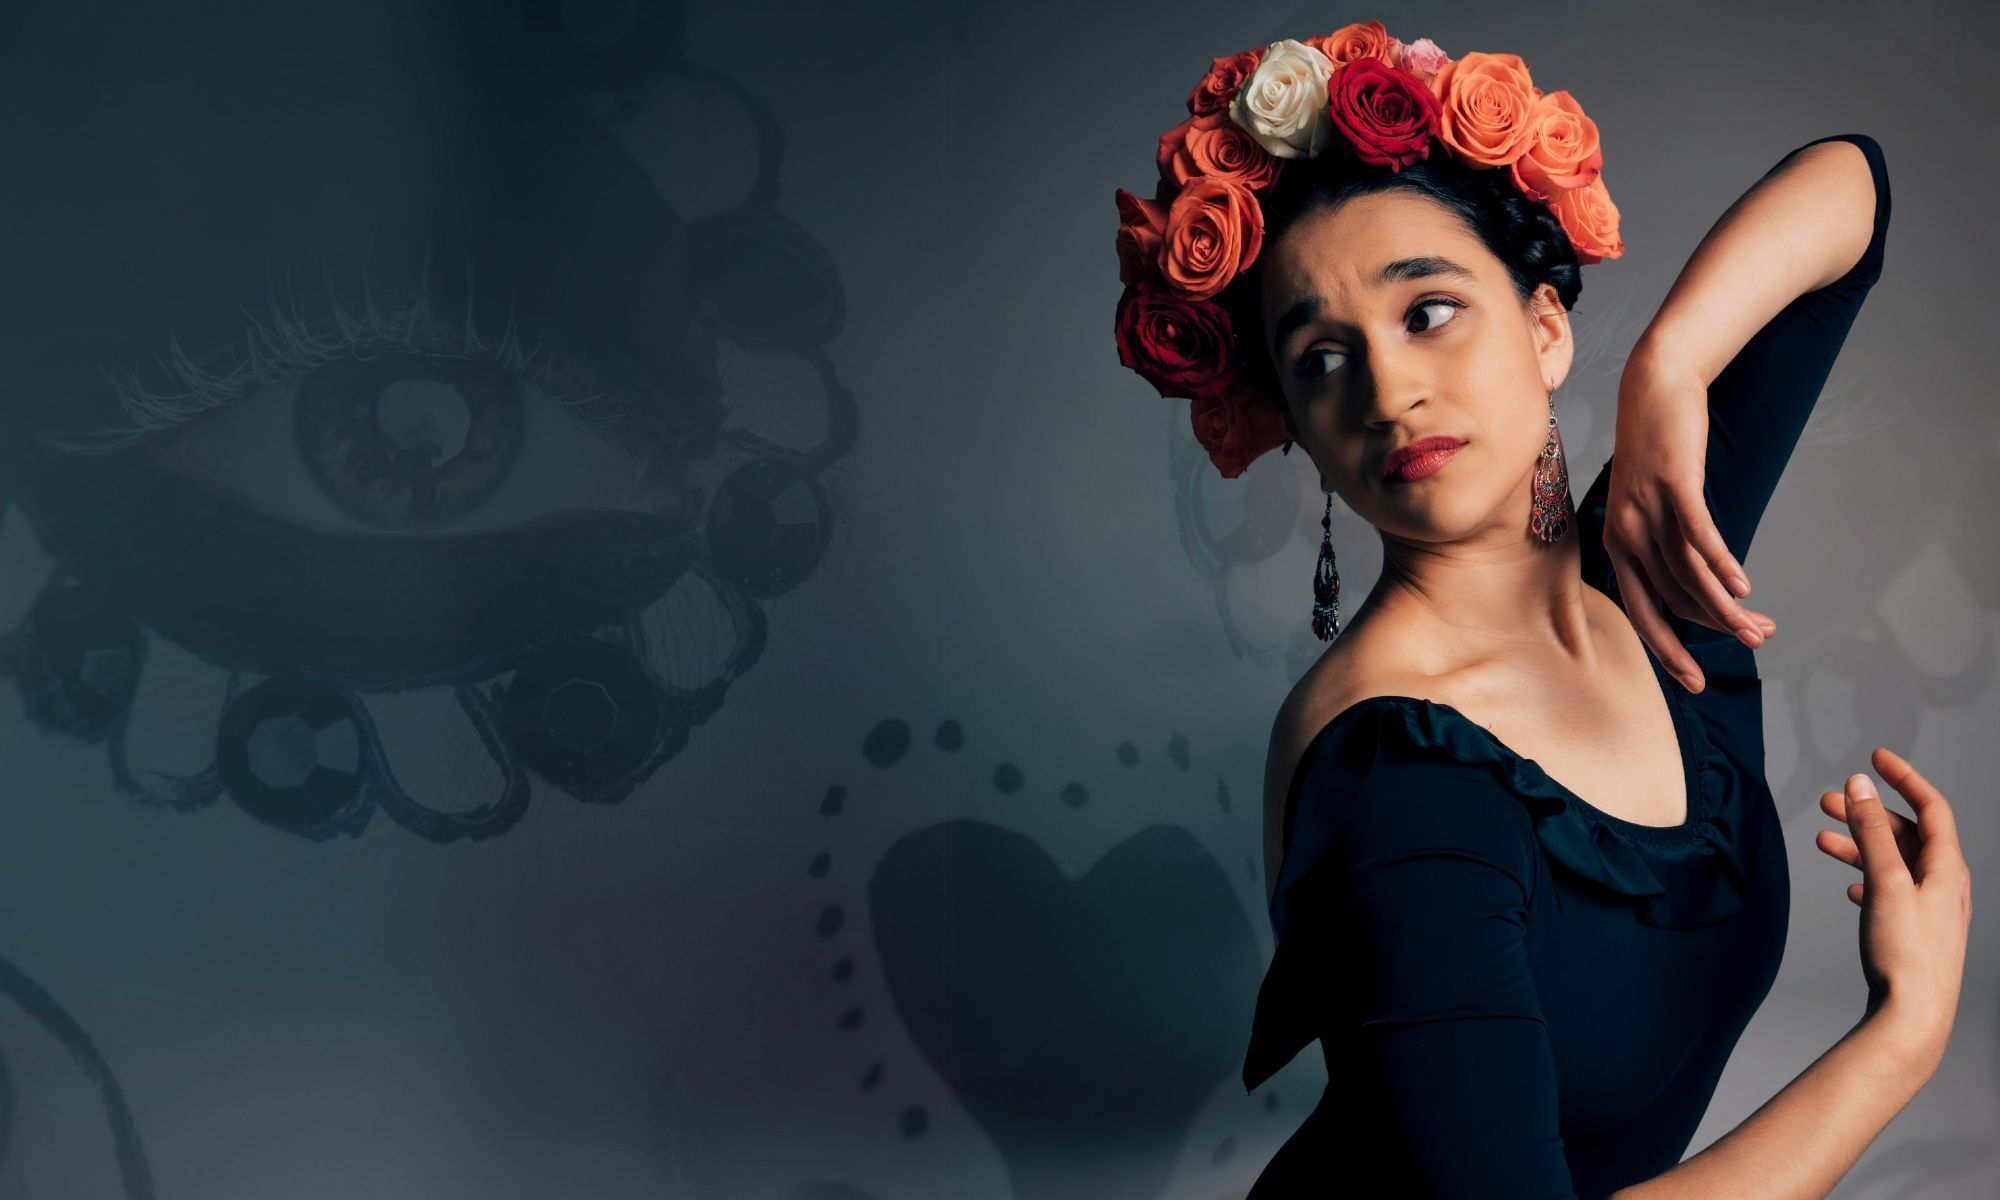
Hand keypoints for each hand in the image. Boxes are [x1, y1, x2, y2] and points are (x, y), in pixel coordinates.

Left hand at [1605, 356, 1776, 692]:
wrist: (1654, 388)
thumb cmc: (1657, 454)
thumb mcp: (1653, 506)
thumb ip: (1668, 546)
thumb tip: (1700, 588)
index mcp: (1618, 546)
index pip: (1643, 612)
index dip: (1669, 650)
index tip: (1694, 683)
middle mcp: (1626, 533)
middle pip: (1673, 600)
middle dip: (1713, 628)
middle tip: (1754, 641)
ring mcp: (1648, 509)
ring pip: (1690, 575)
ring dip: (1726, 606)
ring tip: (1758, 627)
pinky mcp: (1675, 484)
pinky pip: (1699, 536)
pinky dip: (1722, 565)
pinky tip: (1744, 587)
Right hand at [1814, 746, 1971, 1072]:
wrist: (1913, 1018)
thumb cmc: (1905, 953)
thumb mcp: (1886, 882)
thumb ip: (1871, 831)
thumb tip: (1860, 785)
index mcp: (1946, 869)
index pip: (1932, 808)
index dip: (1905, 778)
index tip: (1876, 756)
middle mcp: (1945, 887)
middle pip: (1907, 835)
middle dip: (1868, 814)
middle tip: (1829, 802)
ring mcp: (1931, 911)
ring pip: (1895, 864)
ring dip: (1860, 846)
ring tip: (1822, 841)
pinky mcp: (1916, 934)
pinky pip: (1892, 892)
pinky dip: (1869, 879)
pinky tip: (1850, 889)